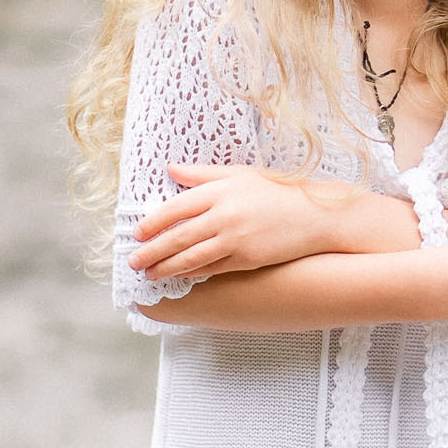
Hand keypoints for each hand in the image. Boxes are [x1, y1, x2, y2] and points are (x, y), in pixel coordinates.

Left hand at [128, 165, 327, 281]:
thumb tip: (169, 170)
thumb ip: (202, 174)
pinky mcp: (247, 259)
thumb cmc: (276, 192)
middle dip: (152, 250)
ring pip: (191, 257)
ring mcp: (236, 239)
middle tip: (133, 260)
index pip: (176, 207)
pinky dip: (192, 274)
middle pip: (178, 236)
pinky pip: (212, 268)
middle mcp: (225, 214)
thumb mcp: (239, 174)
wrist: (314, 215)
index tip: (137, 232)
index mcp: (220, 190)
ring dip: (166, 267)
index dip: (153, 222)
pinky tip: (179, 277)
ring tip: (149, 274)